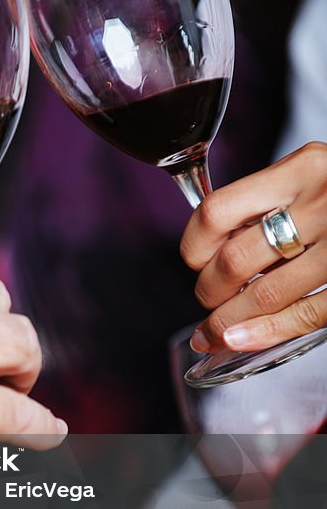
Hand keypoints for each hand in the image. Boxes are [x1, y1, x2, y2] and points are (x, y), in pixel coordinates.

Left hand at [180, 143, 326, 351]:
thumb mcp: (319, 171)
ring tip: (213, 333)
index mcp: (305, 168)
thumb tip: (215, 244)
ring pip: (266, 293)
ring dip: (227, 322)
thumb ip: (275, 196)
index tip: (194, 260)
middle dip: (209, 291)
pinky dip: (266, 332)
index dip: (194, 244)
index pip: (219, 211)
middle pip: (236, 259)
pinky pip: (306, 314)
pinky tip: (242, 340)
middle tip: (207, 302)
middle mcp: (324, 202)